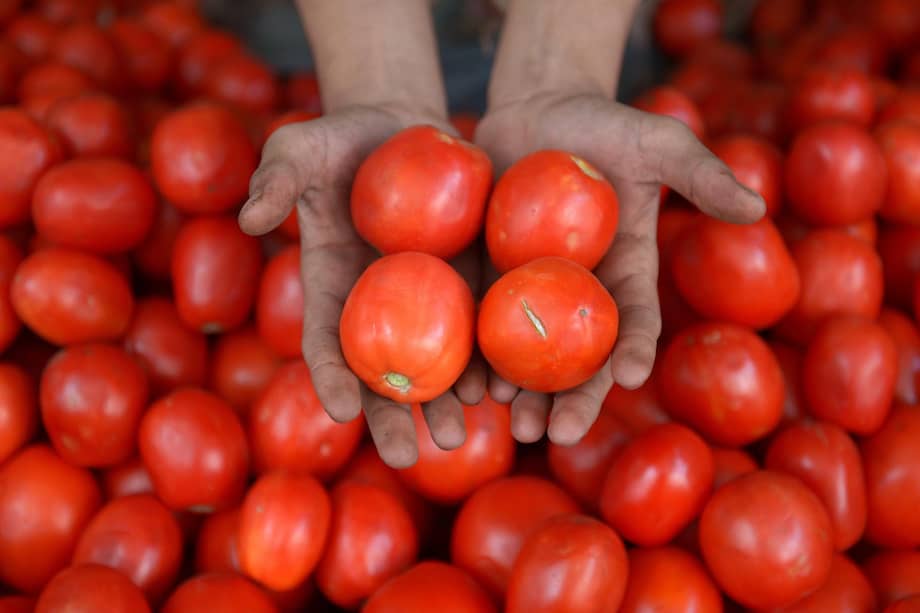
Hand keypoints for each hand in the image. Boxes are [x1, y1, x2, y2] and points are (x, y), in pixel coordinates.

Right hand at [238, 105, 486, 467]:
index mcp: (332, 286)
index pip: (326, 340)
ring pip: (434, 363)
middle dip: (390, 417)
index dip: (329, 374)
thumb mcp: (302, 146)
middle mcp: (378, 305)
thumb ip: (277, 177)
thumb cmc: (344, 138)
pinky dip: (486, 360)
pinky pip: (478, 327)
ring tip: (459, 437)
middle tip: (405, 456)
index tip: (338, 409)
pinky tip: (502, 389)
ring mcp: (427, 299)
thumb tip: (252, 218)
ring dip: (444, 403)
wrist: (406, 128)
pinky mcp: (469, 282)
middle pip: (381, 371)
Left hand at [474, 91, 765, 445]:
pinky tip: (468, 388)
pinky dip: (475, 357)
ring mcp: (528, 291)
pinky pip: (479, 323)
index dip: (634, 348)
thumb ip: (700, 172)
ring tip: (514, 423)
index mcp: (624, 273)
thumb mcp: (656, 140)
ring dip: (522, 393)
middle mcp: (577, 295)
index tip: (630, 374)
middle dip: (572, 399)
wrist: (534, 112)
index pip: (634, 320)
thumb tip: (756, 206)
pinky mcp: (483, 279)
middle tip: (558, 434)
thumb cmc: (602, 125)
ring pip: (527, 354)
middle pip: (578, 357)